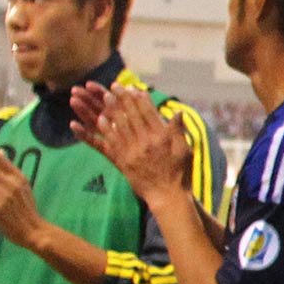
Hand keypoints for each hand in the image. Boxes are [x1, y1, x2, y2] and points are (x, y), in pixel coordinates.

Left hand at [72, 84, 187, 207]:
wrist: (167, 196)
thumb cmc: (179, 173)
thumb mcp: (185, 150)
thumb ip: (178, 131)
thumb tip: (178, 113)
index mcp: (161, 137)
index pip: (148, 112)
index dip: (140, 99)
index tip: (133, 88)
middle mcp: (145, 142)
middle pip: (131, 115)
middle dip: (122, 99)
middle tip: (115, 87)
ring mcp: (132, 152)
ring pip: (119, 126)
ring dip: (111, 110)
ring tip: (105, 97)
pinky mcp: (123, 161)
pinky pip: (110, 143)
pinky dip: (104, 130)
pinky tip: (98, 120)